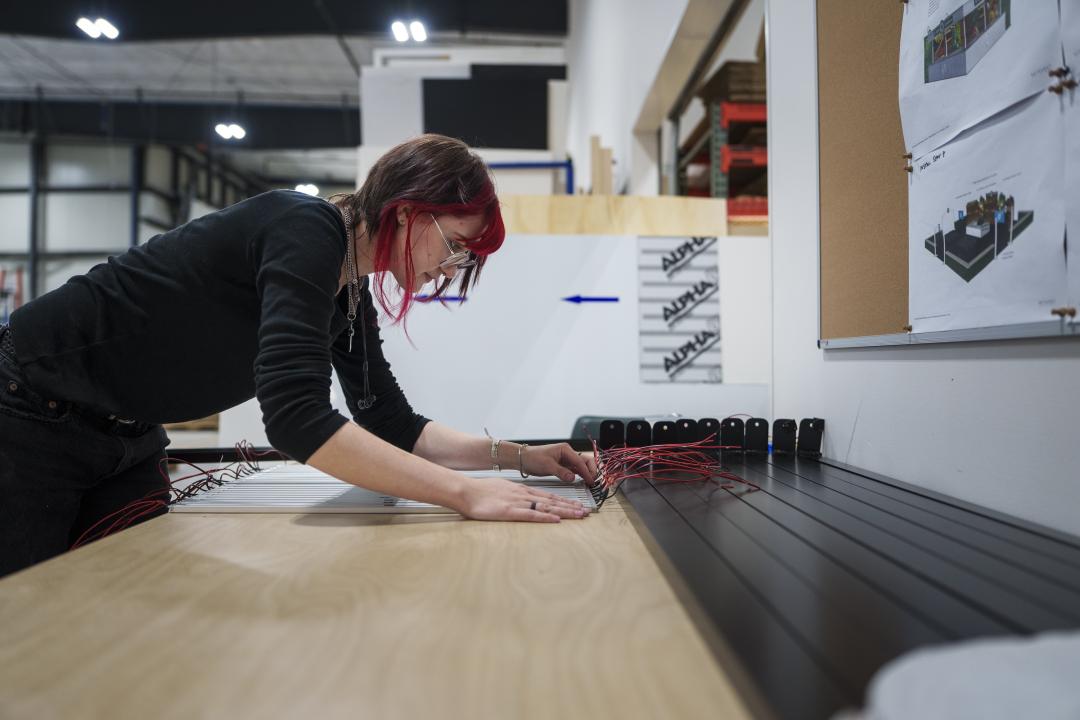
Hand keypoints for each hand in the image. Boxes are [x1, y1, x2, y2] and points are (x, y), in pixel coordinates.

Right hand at [458, 475, 589, 522]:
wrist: (466, 491)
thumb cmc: (481, 492)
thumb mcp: (502, 491)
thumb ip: (514, 496)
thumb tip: (522, 502)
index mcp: (522, 491)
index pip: (549, 496)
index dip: (564, 501)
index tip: (577, 505)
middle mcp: (524, 495)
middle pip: (553, 501)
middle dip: (571, 506)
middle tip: (587, 512)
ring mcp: (518, 503)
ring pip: (547, 507)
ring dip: (565, 511)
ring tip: (579, 515)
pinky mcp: (510, 512)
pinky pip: (531, 515)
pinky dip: (545, 517)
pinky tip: (557, 520)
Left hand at [522, 443, 597, 483]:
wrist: (523, 459)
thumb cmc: (533, 458)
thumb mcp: (547, 465)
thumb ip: (561, 472)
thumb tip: (573, 478)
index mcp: (565, 449)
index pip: (580, 461)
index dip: (587, 472)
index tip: (591, 481)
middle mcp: (568, 453)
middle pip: (585, 461)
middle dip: (591, 470)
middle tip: (593, 482)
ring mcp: (566, 460)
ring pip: (582, 466)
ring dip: (587, 473)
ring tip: (591, 483)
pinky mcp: (563, 466)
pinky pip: (575, 470)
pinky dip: (581, 475)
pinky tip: (583, 481)